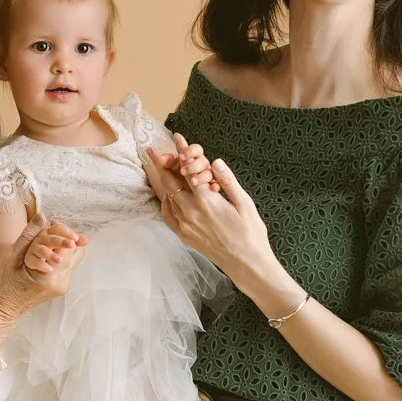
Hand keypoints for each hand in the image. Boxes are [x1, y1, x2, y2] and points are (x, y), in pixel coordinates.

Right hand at [0, 213, 87, 326]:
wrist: (0, 310)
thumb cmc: (2, 286)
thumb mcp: (12, 257)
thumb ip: (29, 236)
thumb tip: (42, 217)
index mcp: (50, 276)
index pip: (70, 246)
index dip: (63, 231)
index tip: (52, 224)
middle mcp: (60, 283)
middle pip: (76, 252)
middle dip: (65, 238)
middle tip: (50, 230)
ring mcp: (61, 287)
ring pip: (72, 259)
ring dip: (62, 247)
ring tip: (45, 242)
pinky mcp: (58, 288)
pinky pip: (65, 267)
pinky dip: (58, 256)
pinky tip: (45, 253)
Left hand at [144, 140, 277, 292]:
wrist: (246, 263)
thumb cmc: (250, 232)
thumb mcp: (244, 203)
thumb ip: (228, 181)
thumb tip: (215, 161)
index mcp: (206, 201)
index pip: (188, 169)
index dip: (182, 151)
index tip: (177, 137)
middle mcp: (190, 212)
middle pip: (170, 183)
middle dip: (162, 164)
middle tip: (151, 150)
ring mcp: (185, 226)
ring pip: (167, 198)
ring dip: (163, 182)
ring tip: (158, 169)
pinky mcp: (184, 236)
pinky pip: (168, 216)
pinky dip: (166, 203)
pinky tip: (168, 196)